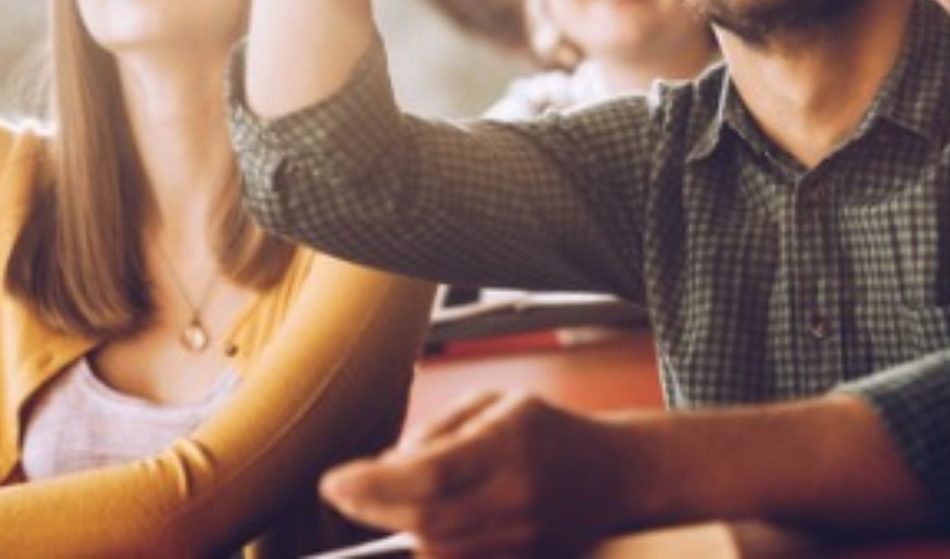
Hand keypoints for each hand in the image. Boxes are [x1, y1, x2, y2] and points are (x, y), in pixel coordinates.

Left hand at [320, 391, 627, 556]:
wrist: (615, 475)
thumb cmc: (548, 432)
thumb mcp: (496, 405)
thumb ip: (438, 431)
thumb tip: (386, 466)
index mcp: (508, 445)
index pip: (429, 475)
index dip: (373, 484)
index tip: (334, 481)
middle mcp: (514, 497)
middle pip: (425, 521)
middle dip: (371, 509)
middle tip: (341, 492)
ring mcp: (519, 538)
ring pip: (436, 550)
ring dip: (397, 528)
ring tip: (383, 501)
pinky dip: (427, 547)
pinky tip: (418, 524)